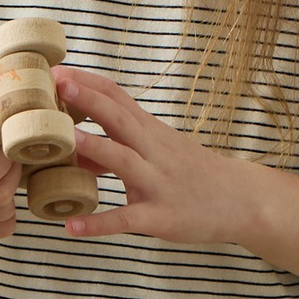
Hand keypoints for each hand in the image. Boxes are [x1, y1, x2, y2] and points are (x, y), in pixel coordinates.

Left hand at [50, 66, 259, 248]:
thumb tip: (73, 148)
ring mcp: (158, 182)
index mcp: (150, 132)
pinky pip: (127, 219)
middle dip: (89, 101)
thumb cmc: (192, 172)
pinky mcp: (161, 216)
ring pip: (125, 161)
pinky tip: (73, 227)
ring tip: (65, 140)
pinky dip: (100, 223)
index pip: (118, 97)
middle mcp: (154, 151)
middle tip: (57, 84)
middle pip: (120, 119)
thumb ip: (117, 145)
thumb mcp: (158, 151)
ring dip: (96, 148)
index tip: (56, 71)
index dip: (88, 83)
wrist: (243, 200)